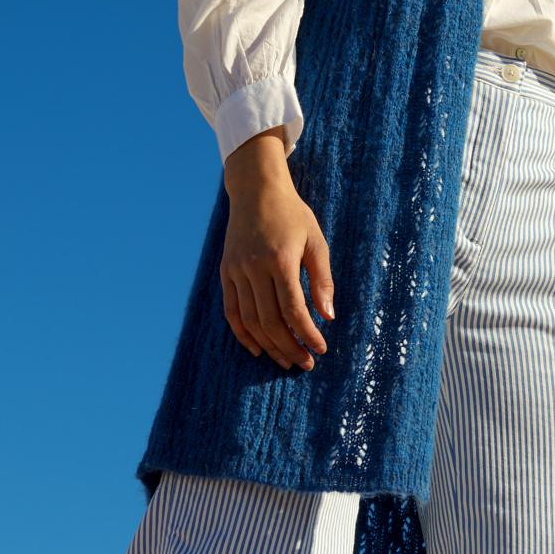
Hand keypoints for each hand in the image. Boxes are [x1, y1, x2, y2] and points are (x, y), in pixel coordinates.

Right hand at [220, 143, 333, 369]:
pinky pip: (231, 311)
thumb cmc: (292, 215)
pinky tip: (257, 348)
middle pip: (270, 320)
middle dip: (289, 347)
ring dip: (268, 345)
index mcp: (280, 259)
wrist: (255, 190)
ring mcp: (236, 271)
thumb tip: (328, 316)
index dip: (307, 333)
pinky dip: (242, 334)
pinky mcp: (225, 273)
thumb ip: (322, 279)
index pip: (293, 308)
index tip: (321, 348)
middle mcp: (253, 267)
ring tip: (286, 360)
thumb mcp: (315, 242)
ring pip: (249, 320)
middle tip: (306, 363)